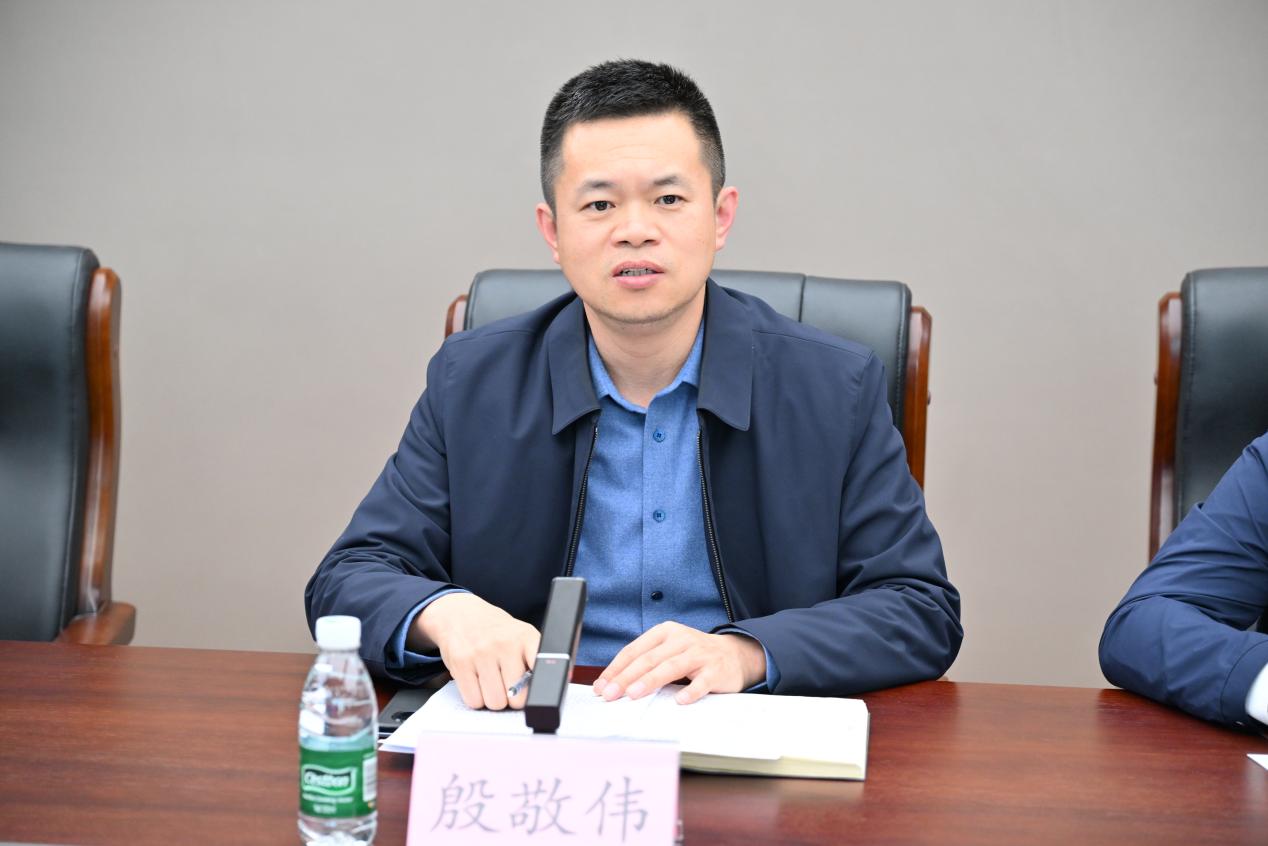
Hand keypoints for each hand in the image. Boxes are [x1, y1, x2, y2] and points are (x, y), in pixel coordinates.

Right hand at [410, 593, 539, 710]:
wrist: (461, 613)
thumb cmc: (496, 631)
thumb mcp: (522, 636)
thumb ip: (537, 659)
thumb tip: (558, 680)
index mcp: (526, 637)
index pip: (542, 669)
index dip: (542, 688)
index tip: (540, 693)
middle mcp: (505, 643)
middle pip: (517, 698)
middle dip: (514, 698)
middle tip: (509, 687)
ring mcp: (481, 653)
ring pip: (495, 702)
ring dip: (494, 699)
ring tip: (492, 682)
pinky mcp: (461, 662)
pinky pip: (474, 701)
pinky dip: (476, 698)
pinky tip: (477, 682)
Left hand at [593, 622, 766, 704]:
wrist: (735, 654)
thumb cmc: (693, 656)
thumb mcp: (668, 651)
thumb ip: (645, 664)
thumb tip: (612, 685)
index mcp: (664, 633)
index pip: (634, 650)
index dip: (616, 668)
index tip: (601, 686)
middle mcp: (681, 639)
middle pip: (649, 659)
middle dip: (626, 677)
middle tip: (610, 694)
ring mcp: (700, 653)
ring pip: (671, 666)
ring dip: (650, 681)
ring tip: (633, 694)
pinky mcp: (716, 669)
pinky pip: (701, 681)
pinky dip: (691, 691)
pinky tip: (679, 701)